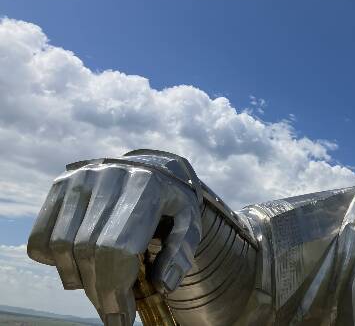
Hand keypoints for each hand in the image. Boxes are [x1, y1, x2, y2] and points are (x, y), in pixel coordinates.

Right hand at [27, 160, 201, 325]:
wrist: (153, 168)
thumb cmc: (172, 202)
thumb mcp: (189, 223)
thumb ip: (180, 253)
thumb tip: (163, 286)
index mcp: (147, 185)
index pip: (116, 248)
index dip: (115, 289)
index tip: (121, 317)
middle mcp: (110, 176)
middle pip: (88, 249)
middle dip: (98, 291)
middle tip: (111, 312)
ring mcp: (82, 177)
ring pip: (61, 245)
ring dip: (76, 278)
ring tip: (97, 287)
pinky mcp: (62, 183)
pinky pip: (42, 236)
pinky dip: (54, 261)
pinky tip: (78, 265)